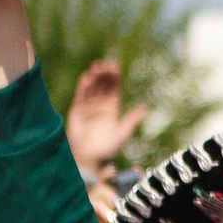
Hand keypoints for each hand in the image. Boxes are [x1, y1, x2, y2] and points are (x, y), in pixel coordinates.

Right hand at [65, 57, 147, 180]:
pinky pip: (80, 96)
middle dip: (104, 75)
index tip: (115, 67)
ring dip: (94, 78)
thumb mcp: (121, 133)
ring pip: (92, 88)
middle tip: (106, 64)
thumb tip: (145, 108)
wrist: (88, 158)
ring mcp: (88, 107)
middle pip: (103, 86)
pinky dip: (83, 87)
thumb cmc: (106, 149)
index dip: (114, 78)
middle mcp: (100, 106)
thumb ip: (131, 120)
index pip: (114, 89)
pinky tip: (86, 77)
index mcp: (112, 109)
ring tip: (97, 67)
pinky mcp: (76, 111)